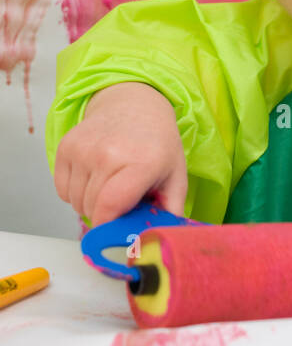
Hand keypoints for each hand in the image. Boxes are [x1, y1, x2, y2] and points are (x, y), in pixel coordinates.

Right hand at [53, 81, 187, 227]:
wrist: (135, 104)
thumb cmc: (156, 143)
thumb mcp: (175, 176)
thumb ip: (170, 212)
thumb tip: (161, 241)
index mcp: (140, 162)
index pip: (110, 206)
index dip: (108, 226)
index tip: (115, 231)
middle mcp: (108, 153)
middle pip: (91, 208)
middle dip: (104, 215)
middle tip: (121, 203)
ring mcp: (83, 149)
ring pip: (75, 201)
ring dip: (89, 204)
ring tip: (108, 187)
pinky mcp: (66, 147)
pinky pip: (61, 189)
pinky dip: (74, 192)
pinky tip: (93, 177)